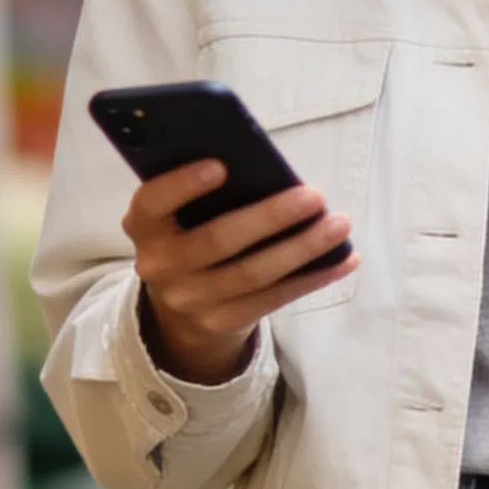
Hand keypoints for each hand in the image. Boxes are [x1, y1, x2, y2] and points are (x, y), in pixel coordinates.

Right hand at [122, 158, 356, 386]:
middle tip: (314, 196)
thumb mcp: (180, 212)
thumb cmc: (190, 233)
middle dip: (270, 217)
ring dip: (302, 248)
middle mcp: (160, 266)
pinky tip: (344, 259)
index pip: (154, 202)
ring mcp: (190, 300)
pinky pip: (273, 299)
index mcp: (144, 226)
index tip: (221, 166)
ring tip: (339, 224)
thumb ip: (203, 190)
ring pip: (252, 274)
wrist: (180, 307)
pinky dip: (312, 278)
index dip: (183, 185)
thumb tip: (266, 168)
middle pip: (218, 241)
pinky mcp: (221, 323)